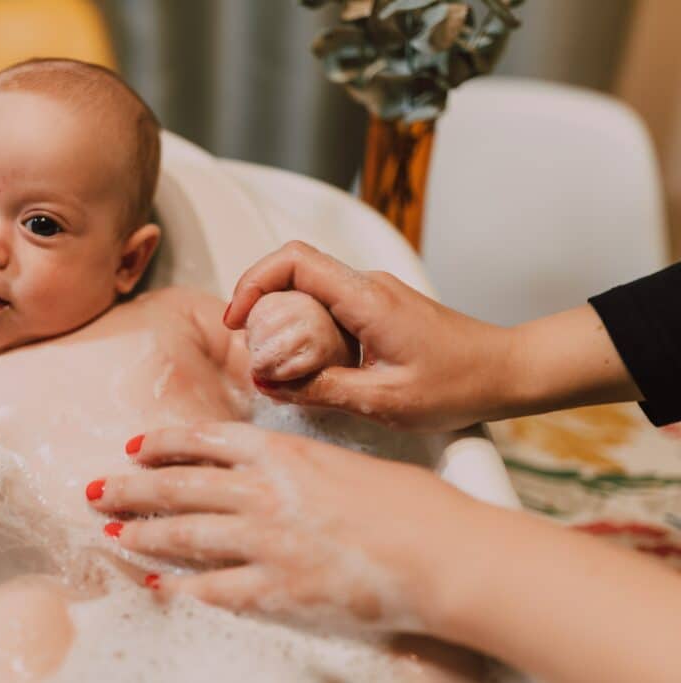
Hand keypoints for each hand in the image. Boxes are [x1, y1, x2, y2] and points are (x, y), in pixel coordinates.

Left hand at [87, 422, 473, 633]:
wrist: (441, 551)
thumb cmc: (411, 505)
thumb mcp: (348, 465)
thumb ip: (302, 469)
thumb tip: (276, 474)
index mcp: (285, 453)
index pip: (208, 441)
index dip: (166, 443)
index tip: (137, 446)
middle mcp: (265, 491)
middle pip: (181, 485)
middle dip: (133, 486)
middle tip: (96, 489)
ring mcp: (267, 540)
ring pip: (186, 532)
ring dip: (144, 531)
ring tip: (113, 530)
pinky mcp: (278, 587)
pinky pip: (214, 588)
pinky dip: (180, 587)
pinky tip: (156, 584)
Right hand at [223, 241, 515, 430]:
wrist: (508, 371)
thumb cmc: (459, 384)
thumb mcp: (384, 400)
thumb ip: (322, 391)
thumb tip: (270, 384)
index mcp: (366, 299)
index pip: (295, 261)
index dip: (254, 281)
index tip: (236, 320)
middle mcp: (367, 286)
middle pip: (294, 270)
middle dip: (259, 300)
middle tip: (246, 344)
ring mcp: (374, 295)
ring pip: (310, 288)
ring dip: (282, 316)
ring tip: (271, 360)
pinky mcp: (379, 309)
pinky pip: (329, 306)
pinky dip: (305, 327)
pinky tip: (305, 363)